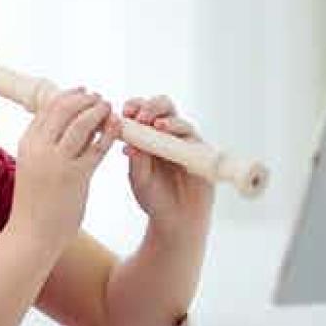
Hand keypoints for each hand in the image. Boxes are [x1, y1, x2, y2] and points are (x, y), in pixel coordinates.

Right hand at [10, 87, 121, 251]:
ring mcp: (57, 162)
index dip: (69, 95)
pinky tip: (117, 128)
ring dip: (99, 111)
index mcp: (27, 143)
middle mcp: (40, 148)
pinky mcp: (76, 177)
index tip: (84, 92)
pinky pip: (97, 147)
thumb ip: (46, 146)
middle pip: (65, 108)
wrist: (31, 236)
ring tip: (110, 108)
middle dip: (86, 99)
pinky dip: (109, 133)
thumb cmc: (34, 203)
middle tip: (100, 99)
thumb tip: (65, 127)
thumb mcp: (33, 166)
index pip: (48, 106)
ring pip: (82, 123)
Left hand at [122, 95, 213, 230]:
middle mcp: (169, 134)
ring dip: (168, 121)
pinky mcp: (201, 155)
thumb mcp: (139, 178)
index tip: (124, 113)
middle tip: (140, 117)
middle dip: (152, 106)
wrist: (176, 220)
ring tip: (156, 126)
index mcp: (149, 134)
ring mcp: (187, 143)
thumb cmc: (155, 197)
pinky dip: (184, 138)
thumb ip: (136, 159)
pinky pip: (195, 141)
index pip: (142, 110)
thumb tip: (129, 142)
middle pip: (164, 106)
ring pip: (181, 121)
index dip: (134, 106)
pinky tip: (174, 143)